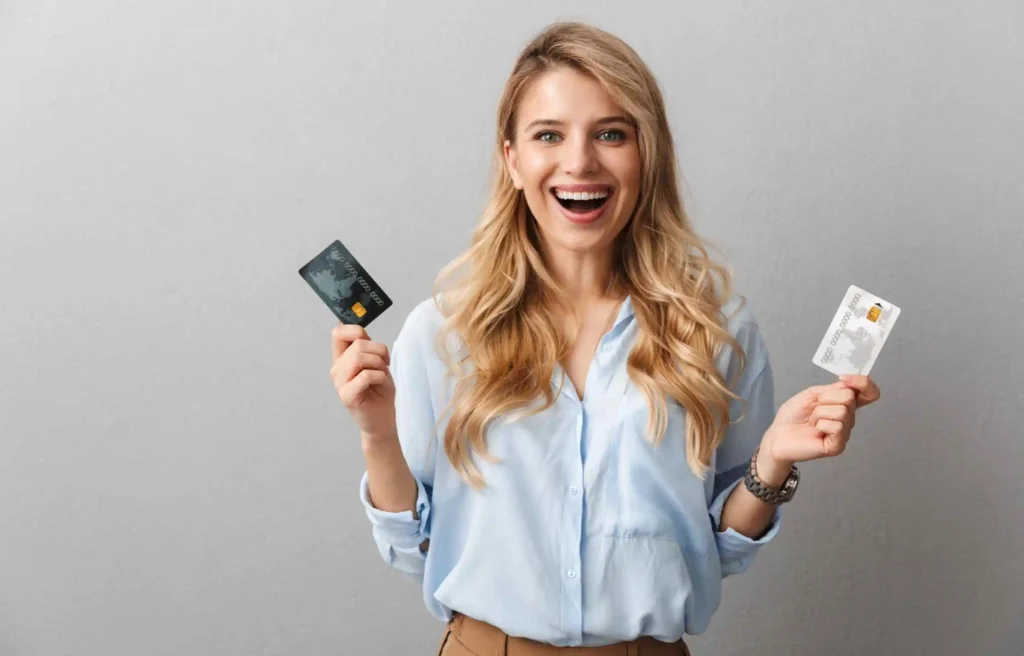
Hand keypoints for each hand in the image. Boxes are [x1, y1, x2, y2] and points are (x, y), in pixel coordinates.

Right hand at [330, 323, 396, 443]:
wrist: (382, 420)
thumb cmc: (380, 391)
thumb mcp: (375, 363)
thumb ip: (366, 349)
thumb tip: (360, 331)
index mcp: (342, 359)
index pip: (338, 333)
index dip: (356, 331)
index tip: (372, 344)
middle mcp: (337, 370)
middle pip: (357, 344)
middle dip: (379, 351)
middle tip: (385, 364)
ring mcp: (340, 383)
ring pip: (359, 357)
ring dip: (379, 364)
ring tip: (382, 374)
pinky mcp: (347, 396)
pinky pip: (366, 375)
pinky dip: (380, 377)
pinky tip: (382, 385)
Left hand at [762, 374, 881, 465]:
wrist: (778, 434)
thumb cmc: (793, 414)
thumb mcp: (813, 394)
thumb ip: (834, 389)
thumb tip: (851, 385)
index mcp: (844, 405)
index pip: (870, 393)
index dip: (862, 382)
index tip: (843, 379)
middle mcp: (848, 419)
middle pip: (850, 397)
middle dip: (826, 398)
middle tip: (813, 409)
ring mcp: (844, 433)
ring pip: (842, 411)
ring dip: (820, 412)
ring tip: (812, 422)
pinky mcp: (837, 446)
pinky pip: (837, 426)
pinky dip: (821, 424)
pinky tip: (815, 431)